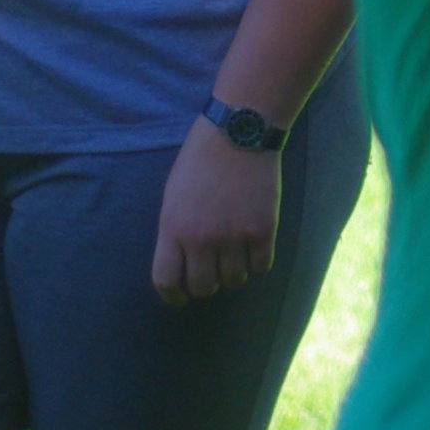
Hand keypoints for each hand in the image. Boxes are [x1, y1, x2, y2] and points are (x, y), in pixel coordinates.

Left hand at [152, 115, 279, 305]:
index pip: (167, 281)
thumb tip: (181, 266)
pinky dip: (257, 262)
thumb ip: (174, 232)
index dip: (173, 296)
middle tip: (212, 272)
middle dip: (206, 285)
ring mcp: (234, 236)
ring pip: (234, 281)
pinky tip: (254, 247)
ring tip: (234, 255)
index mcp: (173, 228)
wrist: (238, 132)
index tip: (180, 297)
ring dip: (233, 273)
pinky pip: (261, 267)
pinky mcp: (262, 230)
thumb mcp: (173, 196)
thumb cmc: (200, 160)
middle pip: (203, 288)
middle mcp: (202, 238)